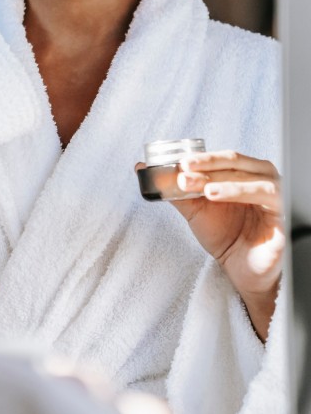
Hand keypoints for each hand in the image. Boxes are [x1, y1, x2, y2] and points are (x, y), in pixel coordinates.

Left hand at [141, 151, 283, 340]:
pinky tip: (218, 197)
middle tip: (185, 168)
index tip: (180, 162)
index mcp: (242, 175)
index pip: (225, 158)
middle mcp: (261, 180)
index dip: (203, 158)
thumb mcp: (195, 210)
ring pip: (256, 179)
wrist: (241, 269)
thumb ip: (174, 189)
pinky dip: (243, 193)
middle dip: (210, 164)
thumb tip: (142, 168)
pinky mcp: (285, 215)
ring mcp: (275, 197)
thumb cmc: (224, 235)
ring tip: (203, 188)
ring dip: (226, 181)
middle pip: (239, 163)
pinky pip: (270, 198)